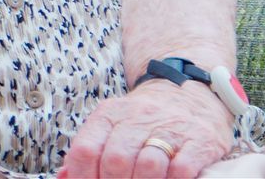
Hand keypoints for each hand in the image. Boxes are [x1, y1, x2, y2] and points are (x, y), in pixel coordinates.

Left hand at [60, 79, 231, 177]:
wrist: (188, 93)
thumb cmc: (142, 121)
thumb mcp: (111, 125)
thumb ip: (89, 151)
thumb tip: (64, 177)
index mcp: (110, 114)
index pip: (85, 150)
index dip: (82, 177)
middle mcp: (138, 117)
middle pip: (116, 160)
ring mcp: (171, 128)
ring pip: (148, 165)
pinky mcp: (200, 141)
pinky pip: (182, 169)